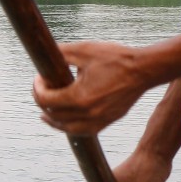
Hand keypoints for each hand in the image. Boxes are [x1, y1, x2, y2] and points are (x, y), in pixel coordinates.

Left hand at [31, 39, 150, 135]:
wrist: (144, 70)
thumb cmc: (116, 58)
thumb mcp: (83, 50)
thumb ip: (60, 53)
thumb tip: (44, 54)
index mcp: (80, 98)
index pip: (46, 100)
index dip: (37, 89)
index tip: (38, 77)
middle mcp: (89, 114)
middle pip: (54, 115)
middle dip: (42, 102)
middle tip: (40, 90)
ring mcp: (100, 121)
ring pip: (68, 129)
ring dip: (54, 121)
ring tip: (45, 114)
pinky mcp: (108, 121)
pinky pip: (84, 131)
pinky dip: (71, 127)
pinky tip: (66, 120)